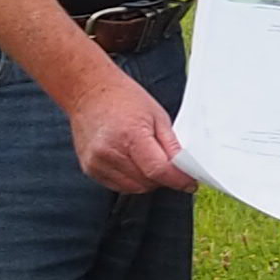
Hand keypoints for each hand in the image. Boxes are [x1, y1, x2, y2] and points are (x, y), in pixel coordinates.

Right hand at [68, 68, 197, 195]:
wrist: (89, 91)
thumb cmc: (123, 98)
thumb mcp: (158, 116)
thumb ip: (172, 146)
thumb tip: (185, 169)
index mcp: (130, 135)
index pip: (158, 170)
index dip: (178, 179)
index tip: (190, 182)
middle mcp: (110, 152)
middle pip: (147, 182)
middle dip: (164, 178)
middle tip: (170, 164)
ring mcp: (97, 162)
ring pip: (134, 188)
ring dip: (148, 180)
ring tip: (149, 158)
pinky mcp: (90, 169)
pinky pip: (119, 186)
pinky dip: (132, 180)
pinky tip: (133, 162)